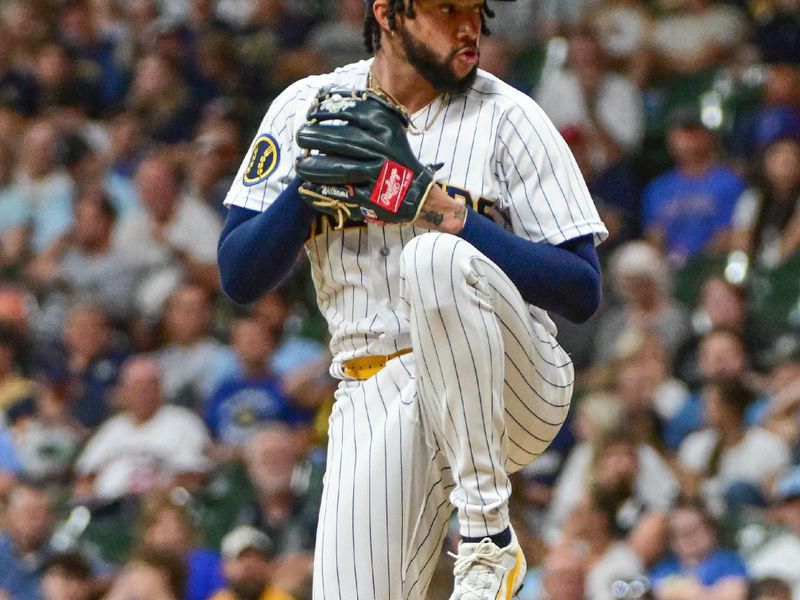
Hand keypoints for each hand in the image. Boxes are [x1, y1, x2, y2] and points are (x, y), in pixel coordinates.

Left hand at [296, 88, 439, 227]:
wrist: (417, 194)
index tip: (311, 113)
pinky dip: (319, 191)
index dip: (326, 111)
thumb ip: (363, 110)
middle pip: (341, 139)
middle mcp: (383, 148)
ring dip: (313, 167)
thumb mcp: (388, 127)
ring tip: (300, 164)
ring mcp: (378, 174)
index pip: (351, 112)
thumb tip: (324, 95)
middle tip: (301, 137)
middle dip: (314, 137)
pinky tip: (305, 188)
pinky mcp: (372, 198)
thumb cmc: (395, 156)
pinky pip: (340, 193)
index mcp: (386, 127)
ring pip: (338, 168)